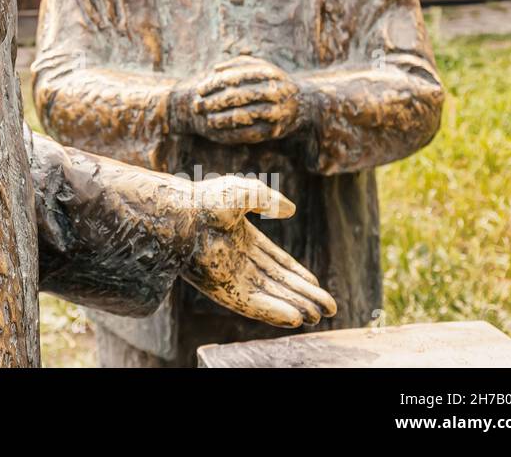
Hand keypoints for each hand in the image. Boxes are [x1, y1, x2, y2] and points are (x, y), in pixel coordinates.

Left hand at [176, 56, 301, 143]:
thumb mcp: (259, 67)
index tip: (199, 90)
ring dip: (222, 119)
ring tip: (207, 120)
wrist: (302, 104)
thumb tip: (215, 69)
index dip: (215, 84)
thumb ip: (237, 65)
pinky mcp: (276, 129)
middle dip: (214, 102)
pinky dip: (233, 132)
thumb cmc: (272, 82)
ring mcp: (277, 111)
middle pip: (238, 96)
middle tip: (198, 106)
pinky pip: (251, 132)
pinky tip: (219, 132)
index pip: (236, 77)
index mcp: (269, 72)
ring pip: (243, 116)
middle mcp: (275, 91)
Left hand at [182, 176, 336, 327]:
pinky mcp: (221, 288)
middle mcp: (237, 259)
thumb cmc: (206, 199)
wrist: (181, 214)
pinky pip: (251, 304)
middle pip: (277, 283)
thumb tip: (291, 210)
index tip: (317, 286)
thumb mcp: (244, 193)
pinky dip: (272, 312)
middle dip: (302, 295)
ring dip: (293, 307)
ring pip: (268, 296)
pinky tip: (294, 318)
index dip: (298, 275)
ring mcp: (229, 274)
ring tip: (317, 317)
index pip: (276, 262)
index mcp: (242, 238)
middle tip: (329, 309)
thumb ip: (267, 199)